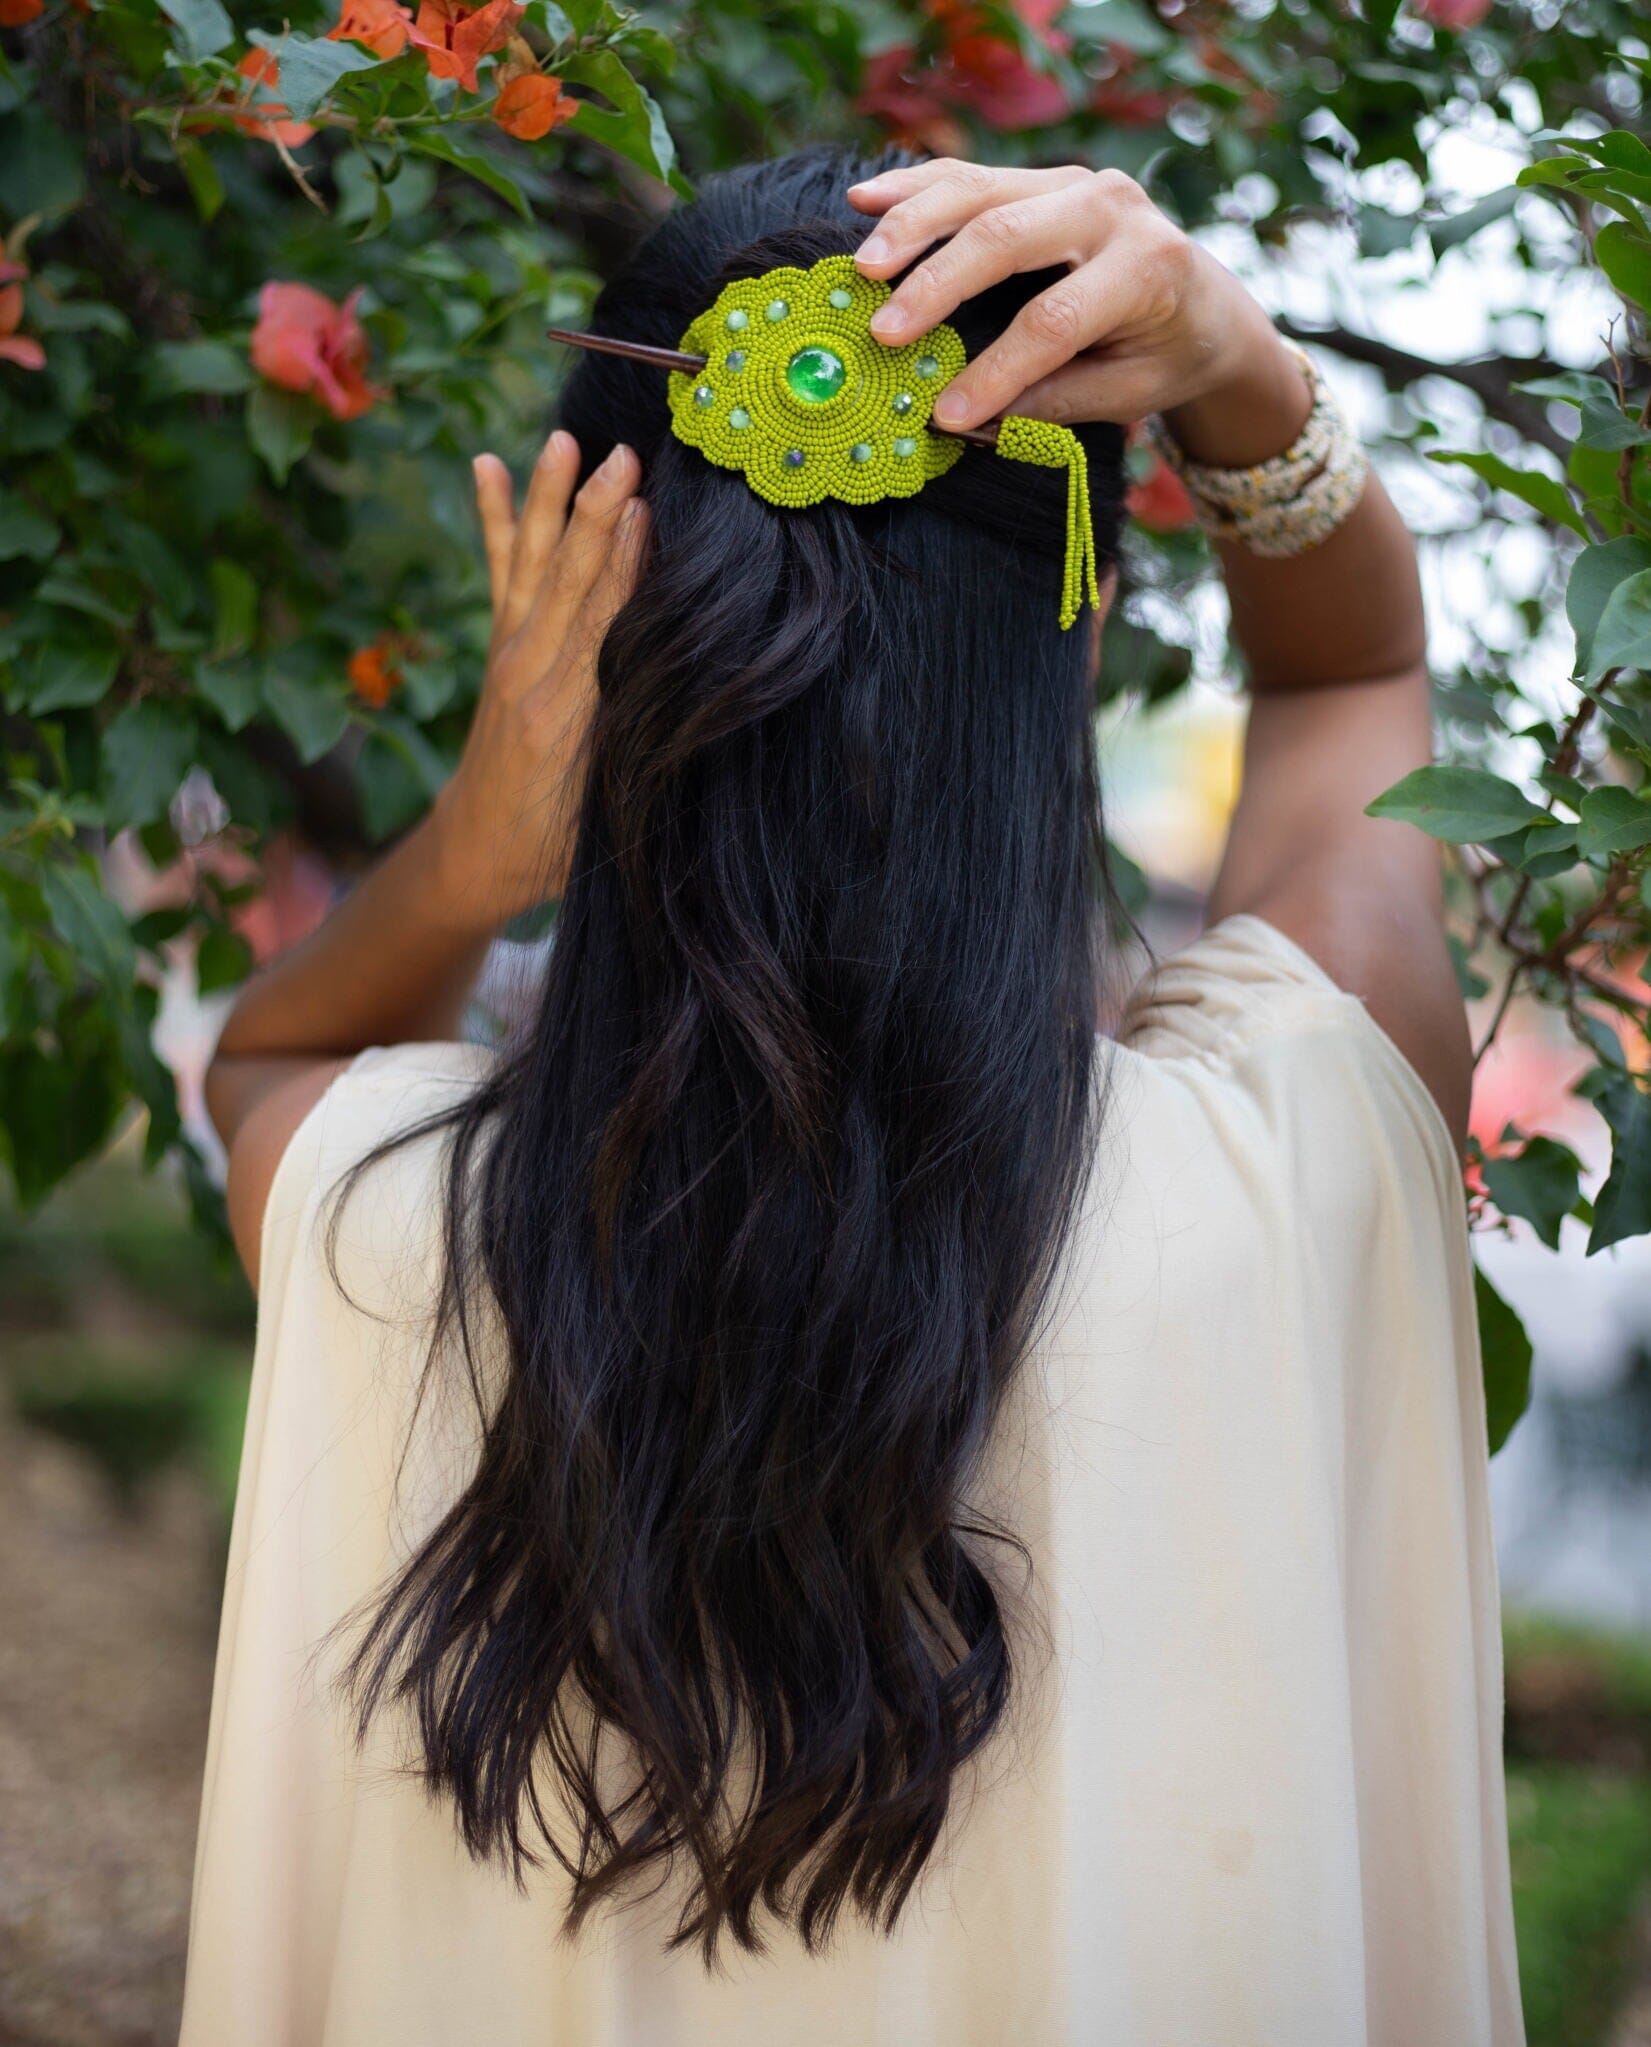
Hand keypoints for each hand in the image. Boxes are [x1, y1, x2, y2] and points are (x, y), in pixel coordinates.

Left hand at [426, 430, 646, 927]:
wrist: (474, 856)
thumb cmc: (555, 846)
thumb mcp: (604, 806)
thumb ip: (634, 742)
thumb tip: (685, 683)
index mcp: (565, 717)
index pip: (603, 626)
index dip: (624, 568)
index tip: (645, 512)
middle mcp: (532, 674)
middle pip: (570, 581)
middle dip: (596, 515)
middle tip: (622, 457)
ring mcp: (510, 654)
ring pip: (531, 563)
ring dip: (546, 499)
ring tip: (561, 440)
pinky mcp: (500, 647)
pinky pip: (499, 571)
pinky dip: (492, 518)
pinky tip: (486, 465)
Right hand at [847, 161, 1309, 466]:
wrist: (1202, 299)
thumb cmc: (1163, 355)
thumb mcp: (1126, 393)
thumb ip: (1053, 404)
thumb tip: (970, 426)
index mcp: (1146, 267)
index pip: (1055, 320)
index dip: (997, 370)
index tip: (946, 414)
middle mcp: (1111, 207)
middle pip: (1009, 236)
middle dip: (939, 285)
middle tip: (884, 332)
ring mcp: (1073, 181)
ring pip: (980, 191)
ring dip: (913, 226)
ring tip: (863, 267)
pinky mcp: (1041, 177)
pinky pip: (969, 175)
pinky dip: (914, 188)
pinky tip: (864, 200)